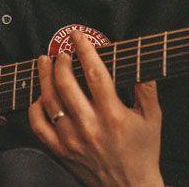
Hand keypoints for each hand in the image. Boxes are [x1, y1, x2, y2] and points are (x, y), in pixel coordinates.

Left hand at [28, 31, 164, 186]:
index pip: (95, 74)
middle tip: (62, 51)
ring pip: (49, 102)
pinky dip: (35, 108)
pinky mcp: (61, 151)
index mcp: (113, 115)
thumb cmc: (143, 152)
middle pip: (66, 84)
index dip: (85, 50)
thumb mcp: (153, 118)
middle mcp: (90, 126)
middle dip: (61, 61)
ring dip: (44, 77)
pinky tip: (39, 95)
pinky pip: (39, 126)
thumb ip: (147, 88)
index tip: (78, 36)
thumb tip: (140, 62)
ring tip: (44, 62)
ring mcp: (72, 140)